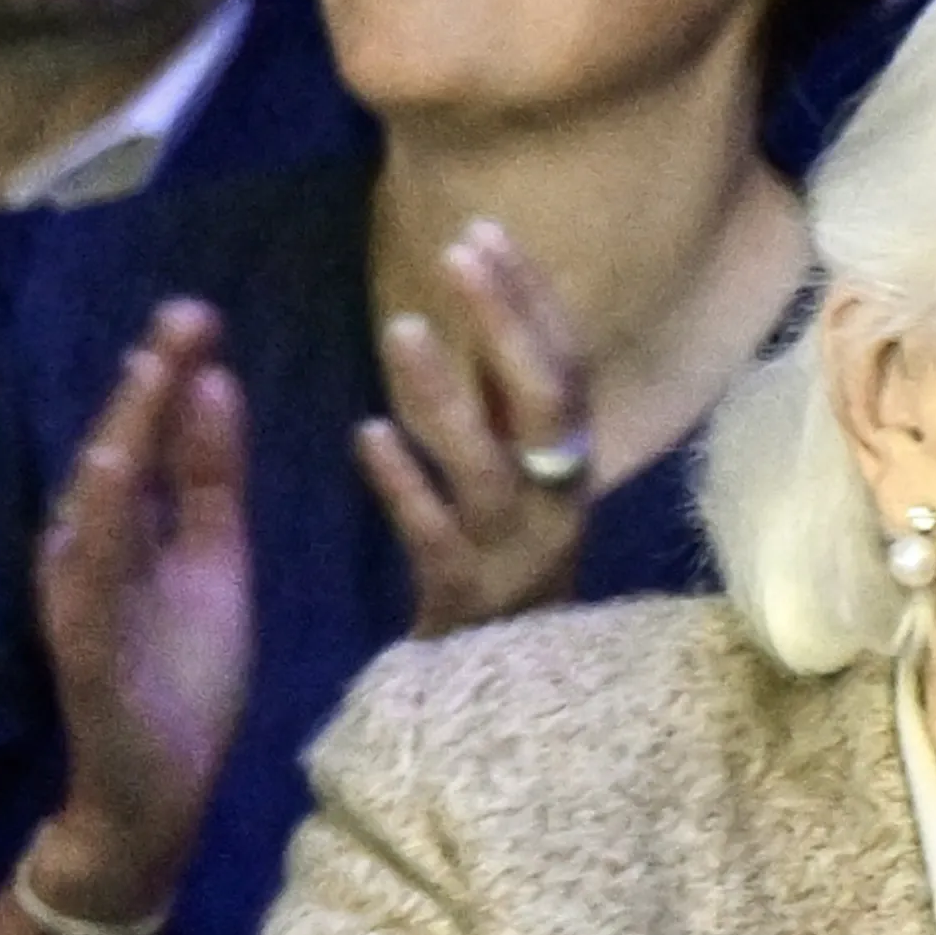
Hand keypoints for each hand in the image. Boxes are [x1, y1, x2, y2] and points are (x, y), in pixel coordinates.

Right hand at [31, 302, 251, 927]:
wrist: (159, 787)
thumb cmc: (185, 671)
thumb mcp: (214, 559)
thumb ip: (210, 478)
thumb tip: (216, 382)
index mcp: (130, 529)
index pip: (151, 439)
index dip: (171, 376)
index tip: (203, 313)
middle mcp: (93, 549)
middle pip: (120, 451)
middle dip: (150, 383)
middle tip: (186, 312)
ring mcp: (83, 594)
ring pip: (99, 502)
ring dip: (123, 433)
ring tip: (152, 368)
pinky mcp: (83, 644)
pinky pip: (88, 577)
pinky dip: (99, 524)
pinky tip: (113, 475)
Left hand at [354, 220, 593, 638]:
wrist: (502, 704)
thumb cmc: (497, 573)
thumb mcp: (513, 482)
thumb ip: (501, 408)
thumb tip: (485, 302)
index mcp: (568, 466)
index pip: (563, 367)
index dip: (530, 299)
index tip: (484, 230)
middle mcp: (557, 503)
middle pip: (545, 402)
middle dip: (507, 323)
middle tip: (458, 254)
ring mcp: (517, 554)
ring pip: (490, 466)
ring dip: (447, 394)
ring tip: (398, 328)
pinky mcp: (470, 601)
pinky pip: (439, 538)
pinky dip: (405, 486)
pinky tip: (367, 437)